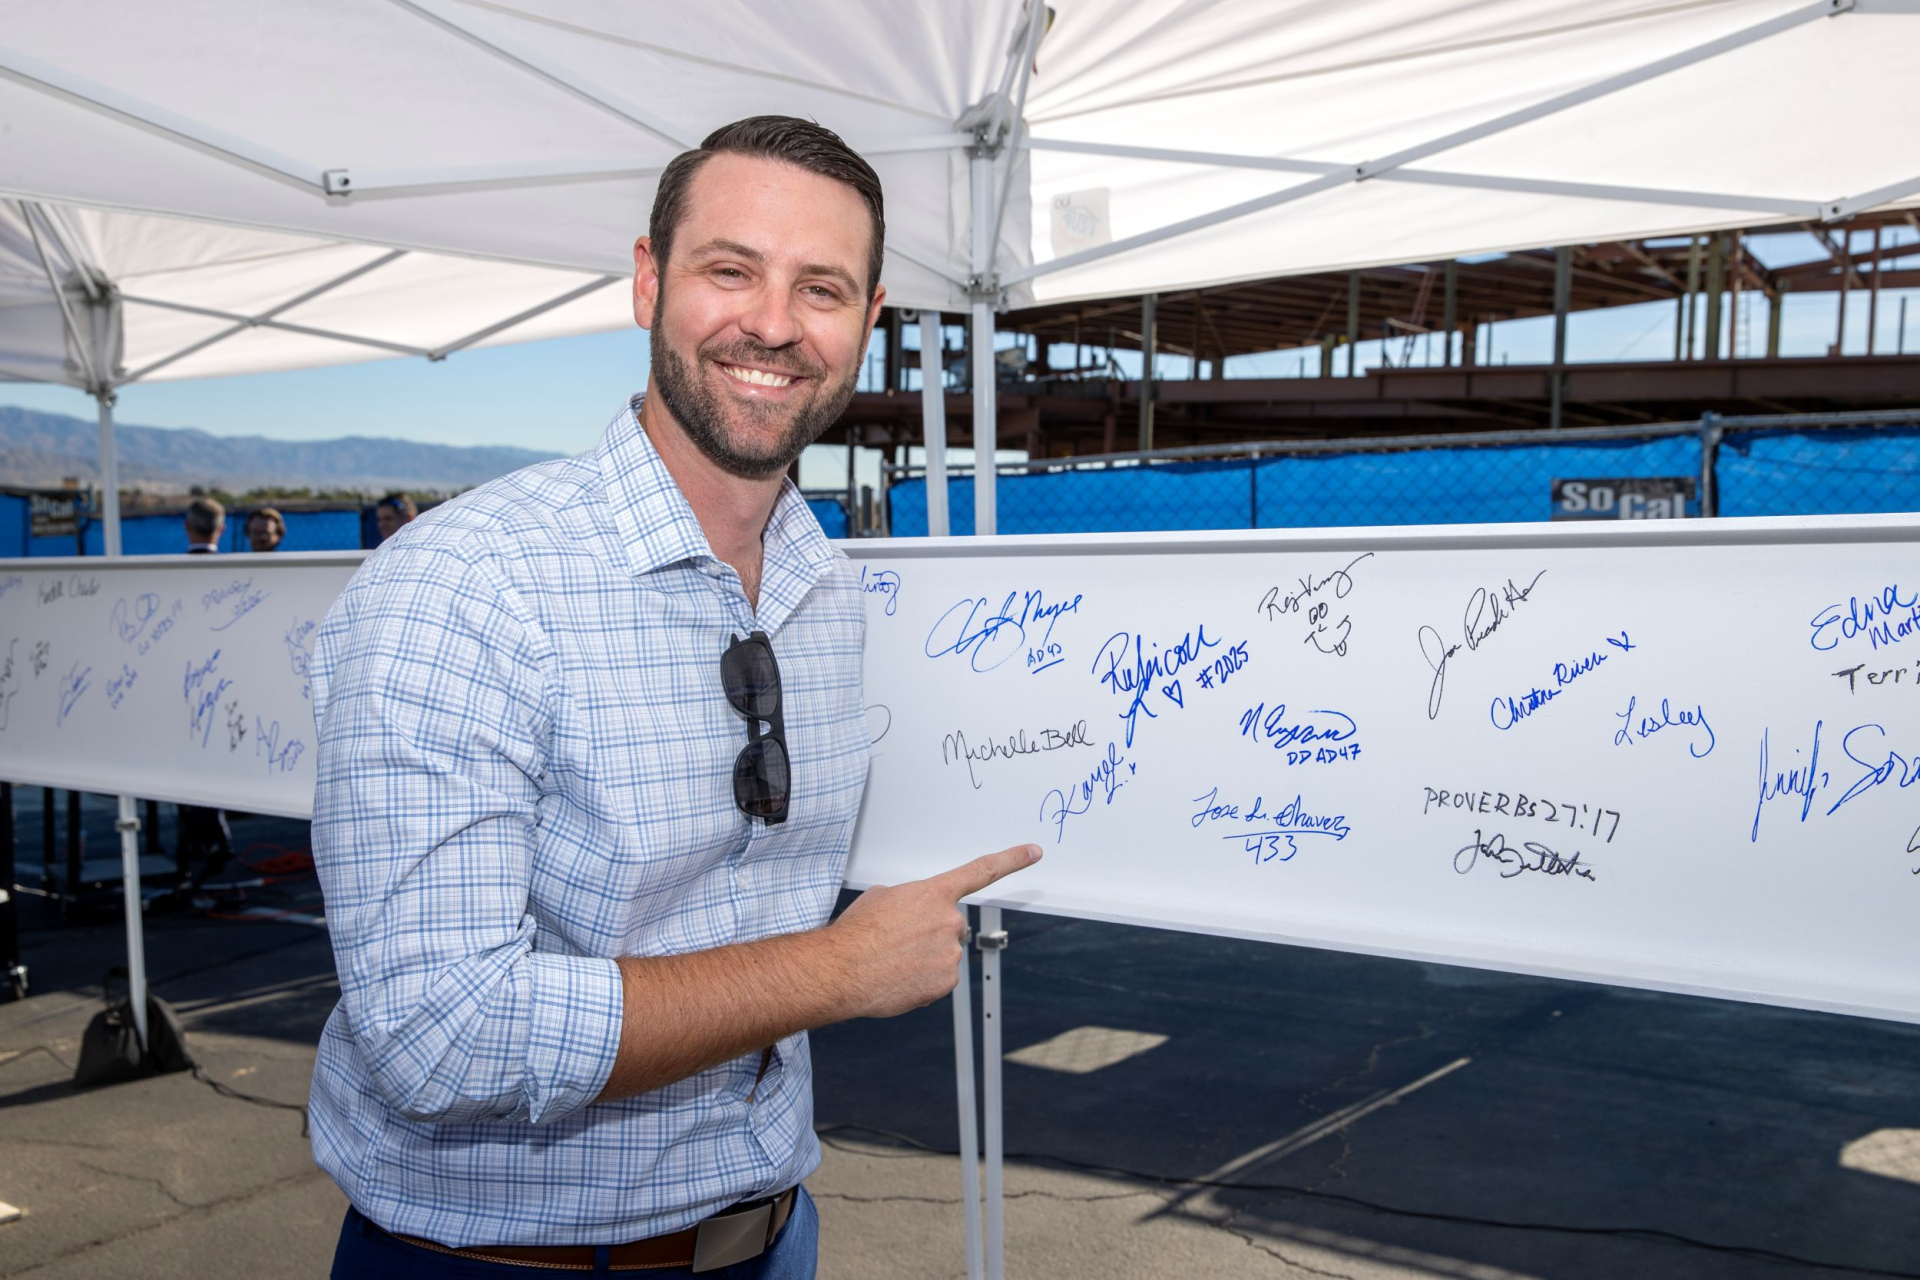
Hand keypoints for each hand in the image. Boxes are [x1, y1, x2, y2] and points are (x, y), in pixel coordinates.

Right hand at [828, 844, 1041, 1018]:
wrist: (842, 969)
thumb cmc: (857, 933)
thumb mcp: (881, 898)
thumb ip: (910, 900)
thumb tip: (914, 913)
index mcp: (934, 893)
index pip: (981, 871)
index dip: (1011, 859)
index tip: (1033, 851)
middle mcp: (949, 920)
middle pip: (950, 924)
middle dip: (930, 932)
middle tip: (899, 940)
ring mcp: (950, 952)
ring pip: (943, 953)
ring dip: (923, 957)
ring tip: (892, 960)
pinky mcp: (946, 981)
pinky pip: (939, 978)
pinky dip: (921, 979)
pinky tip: (898, 977)